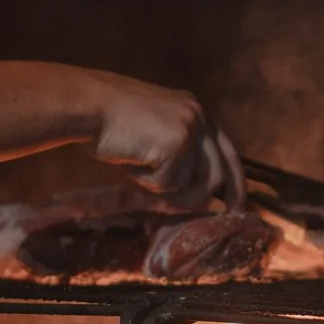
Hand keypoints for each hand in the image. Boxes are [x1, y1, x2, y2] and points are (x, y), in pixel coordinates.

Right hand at [89, 73, 244, 208]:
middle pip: (219, 172)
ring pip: (194, 183)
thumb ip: (178, 153)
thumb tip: (199, 193)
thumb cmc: (110, 122)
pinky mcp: (176, 143)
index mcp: (194, 110)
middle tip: (213, 218)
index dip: (234, 180)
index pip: (226, 151)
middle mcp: (198, 116)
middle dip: (214, 199)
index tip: (237, 204)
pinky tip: (132, 162)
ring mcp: (189, 128)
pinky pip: (169, 183)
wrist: (87, 105)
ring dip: (167, 190)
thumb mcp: (154, 132)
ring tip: (142, 172)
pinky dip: (148, 182)